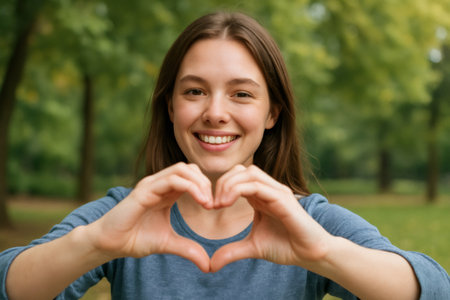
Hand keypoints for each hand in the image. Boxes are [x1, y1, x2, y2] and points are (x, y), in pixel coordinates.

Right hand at [87, 162, 212, 271]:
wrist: (109, 243)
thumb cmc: (135, 239)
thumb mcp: (168, 244)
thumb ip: (188, 249)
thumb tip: (208, 265)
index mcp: (166, 192)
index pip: (192, 176)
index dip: (206, 187)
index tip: (214, 207)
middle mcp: (159, 184)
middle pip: (190, 169)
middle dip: (206, 183)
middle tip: (213, 204)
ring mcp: (151, 184)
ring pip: (182, 169)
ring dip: (200, 183)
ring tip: (207, 202)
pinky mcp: (144, 190)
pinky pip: (171, 180)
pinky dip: (190, 186)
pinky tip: (200, 200)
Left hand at [210, 165, 332, 271]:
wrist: (310, 254)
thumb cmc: (285, 246)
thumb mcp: (252, 248)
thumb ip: (232, 251)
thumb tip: (211, 265)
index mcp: (260, 196)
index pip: (237, 177)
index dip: (220, 186)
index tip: (210, 206)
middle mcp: (268, 189)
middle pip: (240, 170)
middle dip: (222, 182)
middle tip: (212, 204)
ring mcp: (277, 191)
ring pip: (248, 173)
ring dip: (229, 184)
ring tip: (219, 203)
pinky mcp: (283, 198)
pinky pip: (257, 185)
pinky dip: (238, 190)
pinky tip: (227, 203)